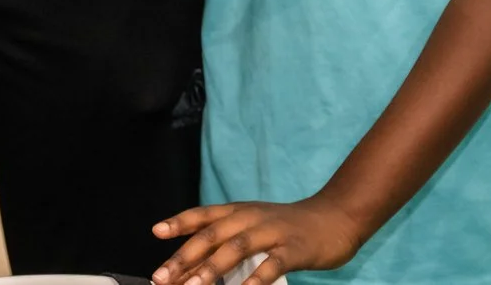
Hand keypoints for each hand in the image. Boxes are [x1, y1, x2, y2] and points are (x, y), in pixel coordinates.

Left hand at [152, 195, 366, 284]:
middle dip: (185, 257)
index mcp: (239, 211)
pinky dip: (256, 278)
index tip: (156, 232)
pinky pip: (272, 265)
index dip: (179, 222)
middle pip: (212, 235)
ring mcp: (272, 233)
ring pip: (236, 248)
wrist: (335, 217)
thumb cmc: (288, 227)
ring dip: (211, 268)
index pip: (204, 215)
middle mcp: (251, 218)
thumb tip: (194, 266)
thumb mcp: (255, 225)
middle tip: (162, 277)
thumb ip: (228, 241)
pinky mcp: (294, 249)